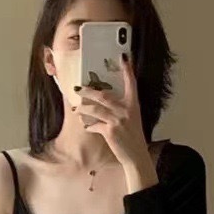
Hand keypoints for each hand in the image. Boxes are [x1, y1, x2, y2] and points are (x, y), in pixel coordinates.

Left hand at [76, 52, 151, 171]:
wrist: (136, 156)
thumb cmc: (132, 137)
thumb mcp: (131, 120)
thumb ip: (120, 109)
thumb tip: (102, 101)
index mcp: (133, 105)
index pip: (131, 83)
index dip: (127, 70)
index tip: (123, 57)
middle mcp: (126, 110)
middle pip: (103, 95)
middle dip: (88, 91)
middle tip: (78, 88)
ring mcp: (118, 120)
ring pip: (94, 109)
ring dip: (83, 109)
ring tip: (77, 109)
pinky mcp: (110, 131)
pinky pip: (94, 125)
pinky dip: (88, 126)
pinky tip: (86, 126)